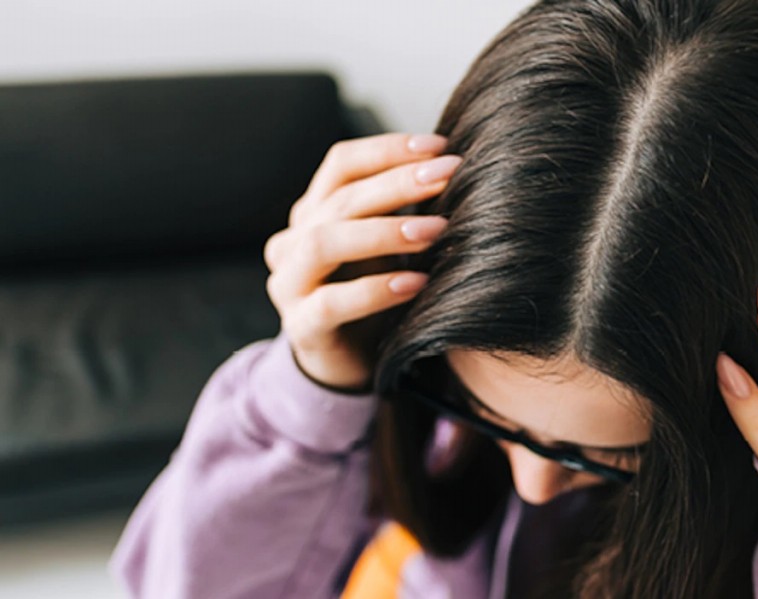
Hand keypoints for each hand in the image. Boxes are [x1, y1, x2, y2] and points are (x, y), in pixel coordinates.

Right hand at [263, 132, 459, 388]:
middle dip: (398, 183)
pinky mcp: (301, 327)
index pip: (341, 163)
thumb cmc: (374, 291)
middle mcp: (293, 240)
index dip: (388, 150)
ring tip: (436, 229)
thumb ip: (406, 210)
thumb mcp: (390, 245)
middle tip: (447, 176)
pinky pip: (331, 303)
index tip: (440, 146)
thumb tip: (455, 167)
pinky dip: (375, 290)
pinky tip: (416, 283)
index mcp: (314, 211)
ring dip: (384, 232)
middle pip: (340, 199)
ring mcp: (290, 284)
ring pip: (323, 243)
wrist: (348, 364)